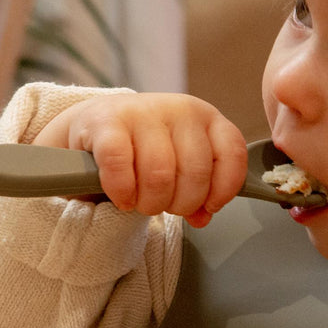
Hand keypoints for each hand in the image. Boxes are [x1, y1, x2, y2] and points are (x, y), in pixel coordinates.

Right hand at [33, 93, 247, 227]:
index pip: (232, 154)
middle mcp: (180, 109)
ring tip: (141, 203)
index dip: (223, 189)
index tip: (208, 206)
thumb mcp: (182, 162)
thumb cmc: (146, 148)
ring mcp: (143, 111)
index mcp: (206, 117)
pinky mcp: (106, 121)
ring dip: (150, 202)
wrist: (95, 125)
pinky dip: (122, 191)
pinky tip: (122, 197)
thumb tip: (203, 217)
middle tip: (165, 206)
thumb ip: (200, 189)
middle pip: (195, 172)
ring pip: (159, 174)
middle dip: (182, 203)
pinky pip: (120, 166)